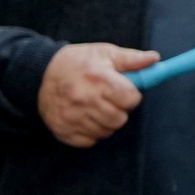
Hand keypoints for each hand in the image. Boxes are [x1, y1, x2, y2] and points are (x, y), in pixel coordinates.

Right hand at [38, 42, 156, 147]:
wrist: (40, 74)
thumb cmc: (78, 63)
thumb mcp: (105, 54)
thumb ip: (132, 58)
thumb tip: (154, 59)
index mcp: (98, 79)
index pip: (130, 99)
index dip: (131, 95)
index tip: (123, 90)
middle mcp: (84, 99)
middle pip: (120, 118)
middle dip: (119, 109)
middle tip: (108, 99)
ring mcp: (71, 117)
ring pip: (106, 131)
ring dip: (106, 121)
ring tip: (96, 106)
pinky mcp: (62, 130)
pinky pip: (90, 141)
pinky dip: (91, 132)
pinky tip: (85, 117)